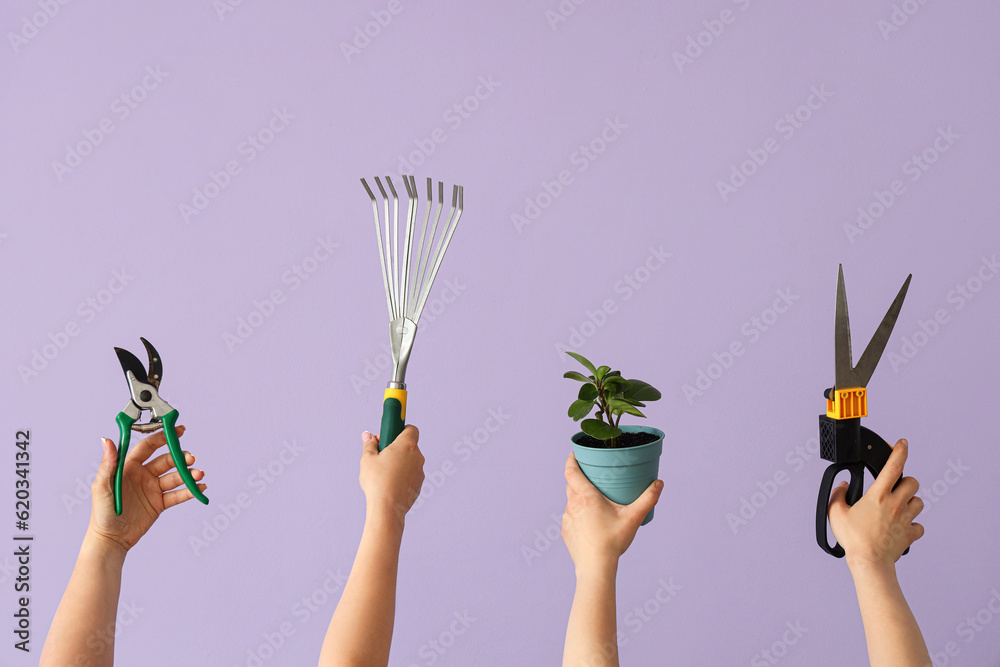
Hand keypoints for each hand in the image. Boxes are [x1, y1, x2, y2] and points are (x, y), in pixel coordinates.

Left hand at [88, 427, 206, 556]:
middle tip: (191, 458)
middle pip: (166, 461)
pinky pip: (177, 495)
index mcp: (129, 467)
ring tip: (200, 475)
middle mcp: (143, 475)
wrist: (110, 540)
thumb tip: (107, 440)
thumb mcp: (102, 486)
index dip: (162, 437)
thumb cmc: (101, 513)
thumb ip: (108, 464)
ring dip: (189, 474)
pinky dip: (190, 491)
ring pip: (175, 477)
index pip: (148, 447)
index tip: (177, 431)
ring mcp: (153, 489)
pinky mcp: (160, 504)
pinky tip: (200, 488)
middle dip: (181, 458)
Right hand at [359, 426, 424, 525]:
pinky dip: (402, 475)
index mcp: (406, 445)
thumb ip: (369, 445)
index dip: (399, 429)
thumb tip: (368, 436)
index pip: (410, 428)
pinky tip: (389, 483)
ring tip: (383, 472)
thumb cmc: (377, 482)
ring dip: (399, 462)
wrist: (387, 509)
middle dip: (395, 447)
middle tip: (380, 454)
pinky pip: (411, 474)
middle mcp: (417, 456)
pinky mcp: (419, 484)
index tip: (387, 434)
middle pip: (408, 445)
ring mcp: (420, 471)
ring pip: (410, 461)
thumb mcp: (367, 459)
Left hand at [561, 453, 662, 574]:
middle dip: (577, 477)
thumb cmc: (613, 541)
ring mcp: (567, 519)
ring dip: (578, 497)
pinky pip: (570, 516)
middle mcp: (573, 505)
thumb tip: (659, 483)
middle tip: (590, 475)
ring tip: (592, 499)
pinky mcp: (566, 531)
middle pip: (570, 484)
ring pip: (570, 501)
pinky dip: (577, 513)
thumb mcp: (633, 518)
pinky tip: (588, 520)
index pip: (571, 471)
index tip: (574, 453)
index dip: (571, 460)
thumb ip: (648, 499)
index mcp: (586, 497)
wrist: (595, 567)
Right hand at [828, 439, 923, 570]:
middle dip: (906, 481)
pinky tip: (902, 527)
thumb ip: (837, 495)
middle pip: (913, 482)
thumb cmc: (854, 540)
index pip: (893, 466)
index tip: (902, 443)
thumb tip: (842, 486)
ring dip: (911, 501)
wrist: (870, 563)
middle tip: (895, 487)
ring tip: (898, 507)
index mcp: (878, 495)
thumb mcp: (836, 514)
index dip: (899, 451)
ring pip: (919, 502)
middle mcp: (896, 504)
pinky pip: (919, 526)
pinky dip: (913, 525)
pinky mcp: (911, 534)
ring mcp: (906, 519)